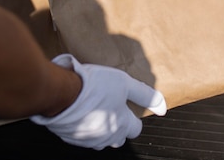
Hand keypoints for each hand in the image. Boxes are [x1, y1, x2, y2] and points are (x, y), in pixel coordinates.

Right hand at [30, 54, 166, 149]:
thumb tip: (162, 107)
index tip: (125, 106)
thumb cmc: (92, 86)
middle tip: (110, 106)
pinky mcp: (71, 137)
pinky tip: (81, 112)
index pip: (136, 129)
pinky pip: (83, 136)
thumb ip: (146, 95)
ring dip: (101, 127)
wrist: (61, 93)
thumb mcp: (124, 83)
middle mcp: (106, 137)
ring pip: (101, 139)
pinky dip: (84, 127)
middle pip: (119, 137)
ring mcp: (88, 139)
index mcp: (121, 125)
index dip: (133, 117)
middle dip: (118, 125)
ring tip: (95, 108)